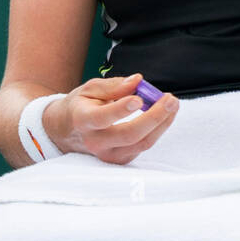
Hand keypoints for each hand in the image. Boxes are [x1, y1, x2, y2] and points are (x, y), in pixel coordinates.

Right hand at [47, 73, 178, 165]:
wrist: (67, 131)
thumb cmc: (81, 106)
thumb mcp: (90, 89)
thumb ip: (114, 86)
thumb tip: (137, 81)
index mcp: (83, 120)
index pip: (102, 117)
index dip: (121, 109)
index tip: (139, 98)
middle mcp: (95, 141)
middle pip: (128, 134)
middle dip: (154, 117)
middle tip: (170, 100)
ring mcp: (107, 154)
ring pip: (140, 143)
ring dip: (161, 124)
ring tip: (172, 104)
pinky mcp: (119, 159)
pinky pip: (142, 146)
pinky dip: (156, 130)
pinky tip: (163, 115)